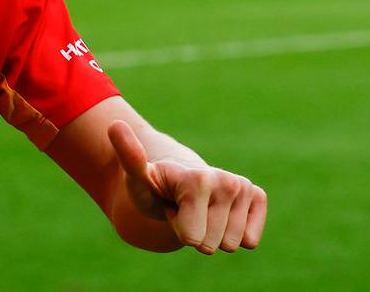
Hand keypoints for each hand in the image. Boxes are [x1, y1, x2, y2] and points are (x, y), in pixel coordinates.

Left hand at [108, 120, 265, 254]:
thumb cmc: (153, 185)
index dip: (178, 227)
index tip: (171, 206)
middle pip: (211, 244)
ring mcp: (244, 188)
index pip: (192, 238)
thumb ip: (128, 156)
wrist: (176, 181)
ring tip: (196, 209)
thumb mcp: (137, 177)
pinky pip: (251, 240)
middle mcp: (226, 181)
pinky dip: (234, 234)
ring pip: (231, 244)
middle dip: (193, 231)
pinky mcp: (256, 196)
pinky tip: (219, 215)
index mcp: (198, 179)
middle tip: (183, 208)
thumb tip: (113, 125)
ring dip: (211, 233)